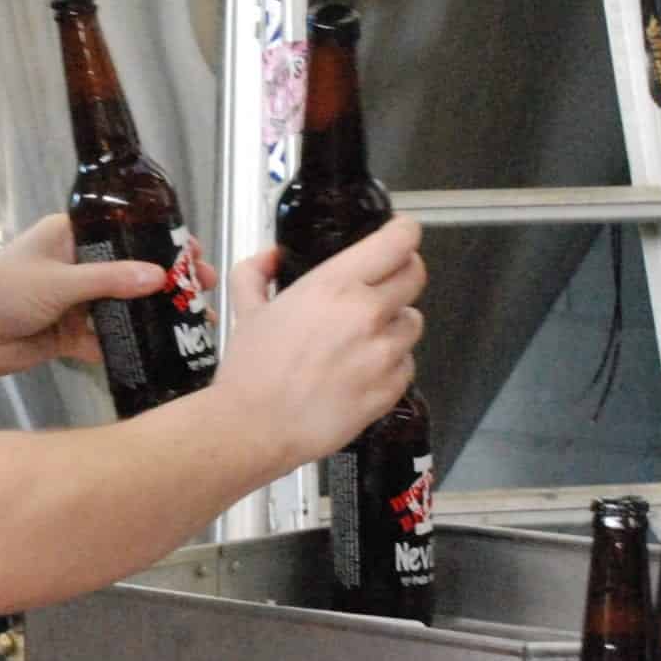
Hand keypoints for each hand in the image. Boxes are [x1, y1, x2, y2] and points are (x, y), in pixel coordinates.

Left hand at [0, 213, 211, 390]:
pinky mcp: (70, 334)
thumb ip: (109, 280)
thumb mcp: (58, 281)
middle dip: (167, 280)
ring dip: (154, 314)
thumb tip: (160, 277)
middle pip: (131, 269)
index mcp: (69, 235)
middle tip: (203, 290)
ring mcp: (75, 300)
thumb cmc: (1, 293)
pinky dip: (130, 344)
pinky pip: (107, 337)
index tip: (193, 254)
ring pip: (123, 305)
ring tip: (193, 324)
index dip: (161, 240)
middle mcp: (75, 264)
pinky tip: (163, 352)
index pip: (125, 230)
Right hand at [213, 216, 424, 465]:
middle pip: (415, 276)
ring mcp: (383, 353)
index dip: (404, 232)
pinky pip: (406, 365)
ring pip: (412, 323)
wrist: (255, 427)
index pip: (397, 242)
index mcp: (334, 285)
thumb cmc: (251, 371)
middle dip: (403, 274)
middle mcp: (366, 313)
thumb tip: (270, 258)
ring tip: (364, 338)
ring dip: (394, 324)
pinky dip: (390, 365)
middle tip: (385, 284)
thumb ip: (255, 272)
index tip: (400, 233)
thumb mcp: (245, 309)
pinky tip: (361, 371)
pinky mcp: (389, 389)